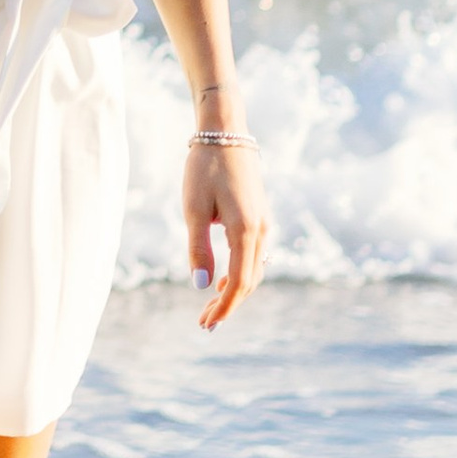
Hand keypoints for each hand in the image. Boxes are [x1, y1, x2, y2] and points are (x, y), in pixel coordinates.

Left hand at [185, 137, 266, 327]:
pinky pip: (254, 255)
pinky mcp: (259, 216)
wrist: (225, 133)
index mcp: (246, 230)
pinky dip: (241, 273)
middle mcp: (261, 230)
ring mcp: (263, 223)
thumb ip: (198, 249)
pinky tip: (223, 279)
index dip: (224, 307)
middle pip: (250, 281)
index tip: (206, 324)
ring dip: (235, 291)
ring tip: (211, 306)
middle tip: (205, 324)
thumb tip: (202, 286)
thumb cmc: (204, 168)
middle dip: (229, 304)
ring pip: (254, 269)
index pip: (239, 282)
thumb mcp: (193, 209)